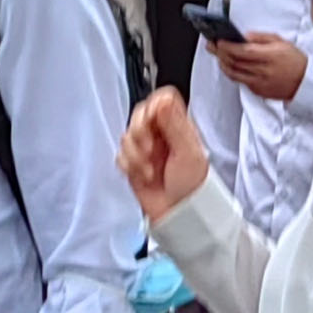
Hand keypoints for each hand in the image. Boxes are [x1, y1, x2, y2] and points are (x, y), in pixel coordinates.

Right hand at [120, 88, 211, 219]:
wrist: (180, 213)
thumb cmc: (192, 186)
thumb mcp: (188, 151)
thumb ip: (174, 123)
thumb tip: (163, 99)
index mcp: (178, 125)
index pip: (160, 99)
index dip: (152, 109)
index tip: (154, 124)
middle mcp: (161, 133)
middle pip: (139, 115)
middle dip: (140, 133)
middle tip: (150, 150)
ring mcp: (147, 148)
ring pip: (127, 135)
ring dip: (135, 154)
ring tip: (150, 169)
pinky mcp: (134, 163)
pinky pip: (120, 155)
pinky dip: (128, 166)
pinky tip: (142, 175)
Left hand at [210, 31, 309, 101]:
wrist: (306, 83)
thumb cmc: (296, 60)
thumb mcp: (282, 42)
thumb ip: (261, 38)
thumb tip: (244, 36)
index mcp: (269, 56)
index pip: (242, 51)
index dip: (227, 46)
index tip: (218, 40)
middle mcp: (263, 71)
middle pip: (234, 62)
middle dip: (220, 53)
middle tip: (212, 46)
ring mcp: (259, 83)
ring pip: (234, 74)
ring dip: (223, 64)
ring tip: (218, 55)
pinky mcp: (258, 92)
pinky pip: (240, 81)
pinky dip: (232, 72)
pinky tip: (230, 65)